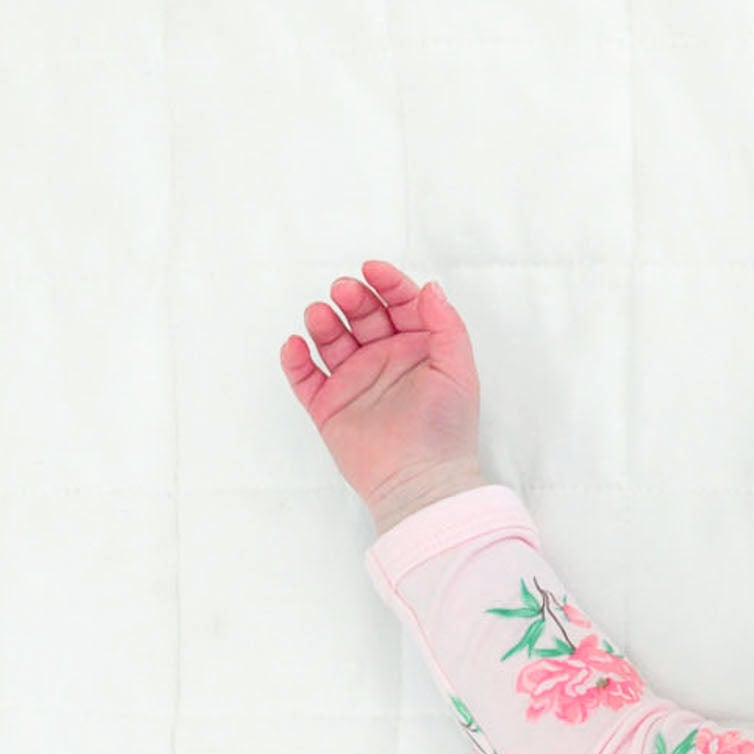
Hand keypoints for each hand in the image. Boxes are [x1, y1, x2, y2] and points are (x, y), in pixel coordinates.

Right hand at [279, 259, 487, 529]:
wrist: (420, 482)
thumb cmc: (446, 431)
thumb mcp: (458, 372)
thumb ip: (447, 327)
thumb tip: (430, 288)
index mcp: (417, 351)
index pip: (399, 305)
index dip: (387, 283)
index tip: (373, 270)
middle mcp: (384, 362)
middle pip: (361, 314)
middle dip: (352, 297)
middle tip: (346, 293)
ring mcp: (354, 383)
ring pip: (330, 338)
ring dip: (323, 321)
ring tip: (324, 318)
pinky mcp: (328, 406)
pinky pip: (303, 375)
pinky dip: (295, 357)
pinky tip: (297, 346)